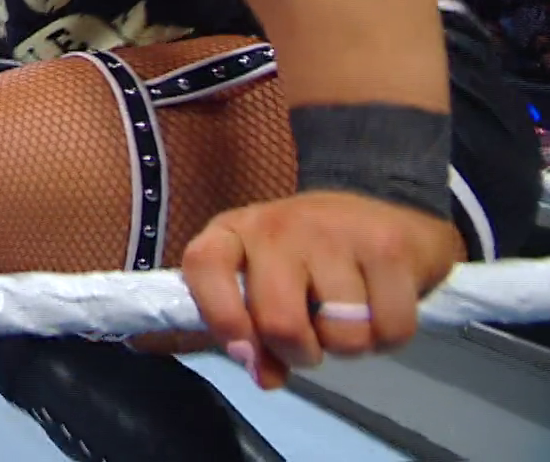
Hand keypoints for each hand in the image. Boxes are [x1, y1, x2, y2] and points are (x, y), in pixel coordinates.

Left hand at [181, 189, 462, 389]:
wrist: (380, 216)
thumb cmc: (308, 260)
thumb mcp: (263, 288)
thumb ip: (253, 337)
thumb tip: (265, 378)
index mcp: (233, 233)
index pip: (204, 266)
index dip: (221, 317)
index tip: (244, 352)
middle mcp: (276, 226)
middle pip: (280, 323)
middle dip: (300, 353)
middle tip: (311, 339)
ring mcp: (333, 232)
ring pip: (342, 335)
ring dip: (349, 344)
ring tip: (347, 315)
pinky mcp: (388, 246)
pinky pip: (390, 330)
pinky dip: (387, 336)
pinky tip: (379, 306)